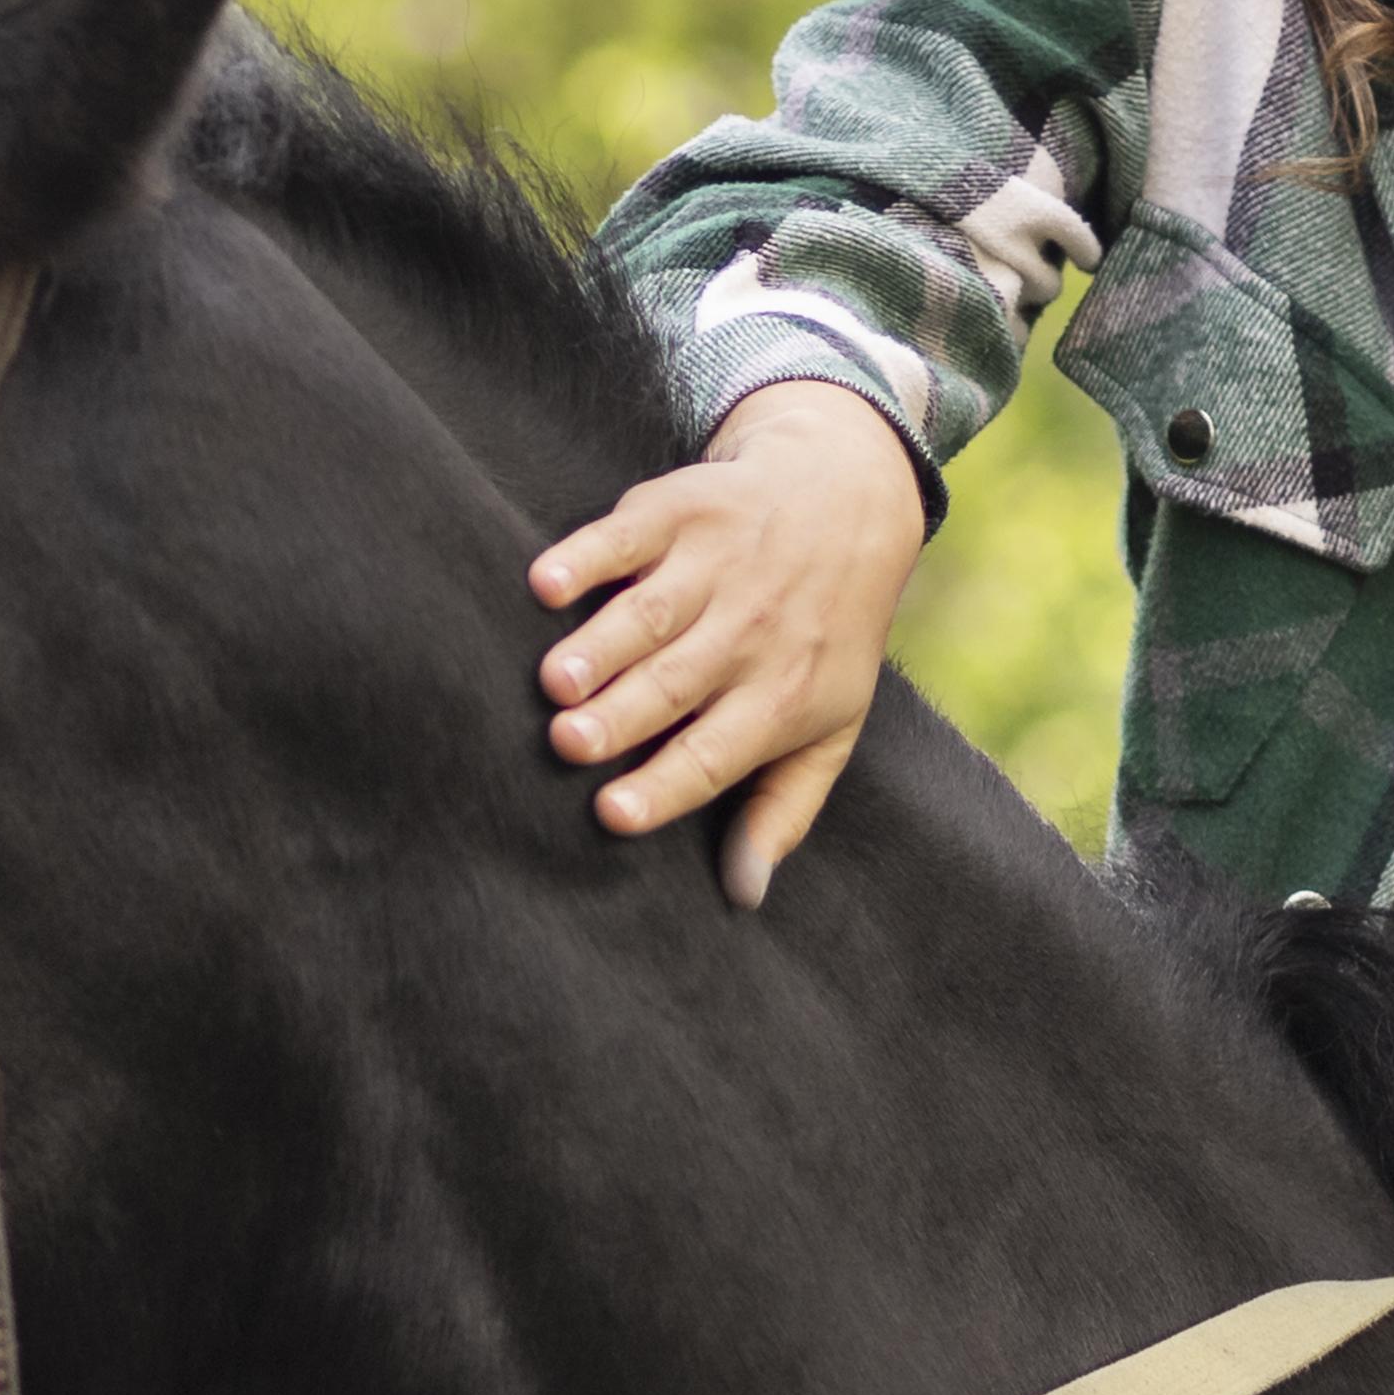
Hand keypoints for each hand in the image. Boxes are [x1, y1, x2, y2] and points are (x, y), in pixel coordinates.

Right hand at [529, 379, 927, 910]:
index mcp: (782, 696)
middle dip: (623, 715)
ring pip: (648, 616)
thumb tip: (745, 896)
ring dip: (599, 646)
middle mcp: (750, 632)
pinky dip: (587, 556)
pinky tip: (547, 584)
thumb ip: (782, 810)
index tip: (613, 814)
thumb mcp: (829, 726)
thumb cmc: (823, 634)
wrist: (846, 498)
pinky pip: (628, 537)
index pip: (716, 753)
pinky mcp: (682, 510)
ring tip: (554, 681)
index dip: (666, 785)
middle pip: (676, 684)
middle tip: (568, 743)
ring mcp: (716, 567)